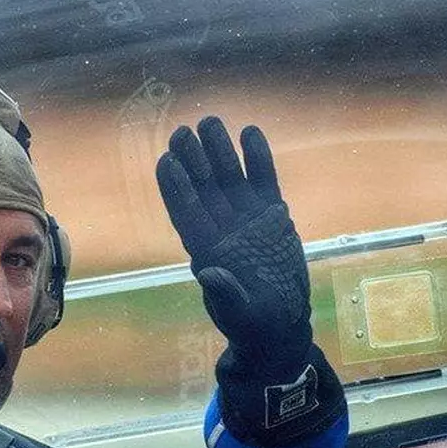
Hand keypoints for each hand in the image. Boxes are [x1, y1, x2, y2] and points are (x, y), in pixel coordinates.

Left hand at [156, 117, 341, 446]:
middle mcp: (223, 230)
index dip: (175, 188)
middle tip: (181, 131)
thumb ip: (225, 295)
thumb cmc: (254, 326)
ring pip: (230, 179)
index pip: (186, 213)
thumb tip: (207, 272)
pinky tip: (250, 132)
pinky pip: (264, 181)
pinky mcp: (272, 217)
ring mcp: (247, 220)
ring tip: (210, 121)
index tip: (165, 161)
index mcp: (207, 252)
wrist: (281, 325)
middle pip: (204, 189)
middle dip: (192, 161)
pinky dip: (258, 158)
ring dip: (220, 151)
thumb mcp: (241, 315)